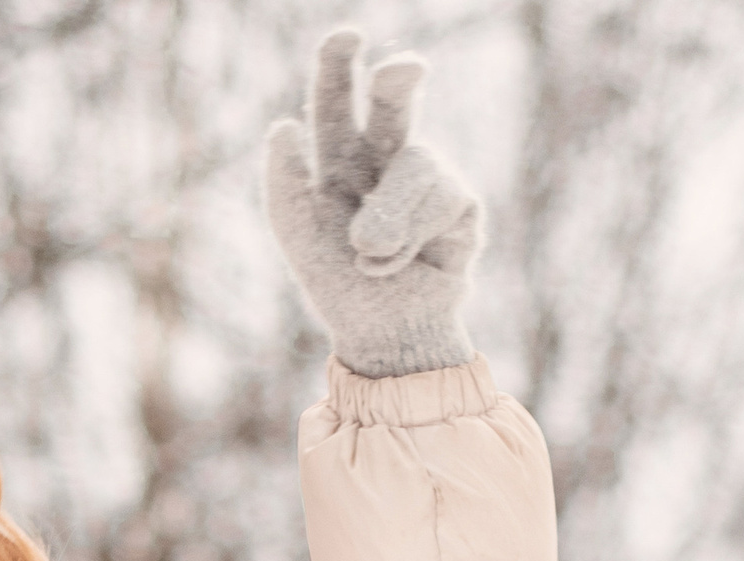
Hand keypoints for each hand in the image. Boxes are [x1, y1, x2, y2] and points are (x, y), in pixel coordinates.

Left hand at [264, 28, 482, 379]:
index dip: (339, 65)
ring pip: (416, 164)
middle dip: (398, 81)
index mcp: (340, 159)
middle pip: (394, 101)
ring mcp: (427, 178)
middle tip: (405, 70)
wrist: (386, 339)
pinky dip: (412, 239)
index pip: (336, 101)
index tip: (346, 38)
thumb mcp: (300, 242)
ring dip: (388, 218)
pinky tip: (405, 263)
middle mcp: (385, 158)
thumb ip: (283, 188)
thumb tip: (283, 126)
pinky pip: (440, 200)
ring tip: (372, 256)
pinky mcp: (461, 206)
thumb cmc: (341, 289)